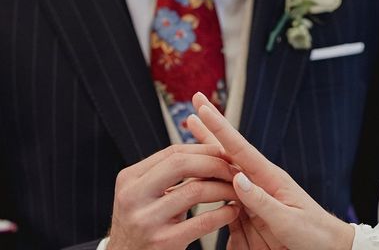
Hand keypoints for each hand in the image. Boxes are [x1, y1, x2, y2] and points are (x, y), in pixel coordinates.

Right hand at [107, 143, 239, 249]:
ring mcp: (146, 220)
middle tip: (235, 169)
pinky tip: (233, 211)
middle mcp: (133, 197)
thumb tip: (211, 148)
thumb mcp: (145, 194)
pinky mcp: (162, 243)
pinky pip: (203, 221)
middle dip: (215, 164)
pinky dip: (224, 213)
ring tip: (239, 190)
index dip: (204, 150)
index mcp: (129, 178)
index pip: (173, 152)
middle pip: (182, 164)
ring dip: (225, 188)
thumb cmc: (144, 224)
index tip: (225, 153)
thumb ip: (169, 172)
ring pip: (196, 190)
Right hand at [187, 93, 354, 249]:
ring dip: (207, 144)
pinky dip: (212, 171)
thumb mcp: (287, 220)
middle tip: (198, 101)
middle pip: (229, 148)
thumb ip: (262, 201)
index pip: (240, 148)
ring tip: (193, 125)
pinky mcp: (252, 203)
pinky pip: (226, 186)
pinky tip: (202, 164)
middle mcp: (260, 178)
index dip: (220, 128)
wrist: (327, 244)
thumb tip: (237, 178)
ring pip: (224, 164)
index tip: (204, 109)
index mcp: (270, 178)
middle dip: (212, 125)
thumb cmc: (312, 232)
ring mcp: (255, 190)